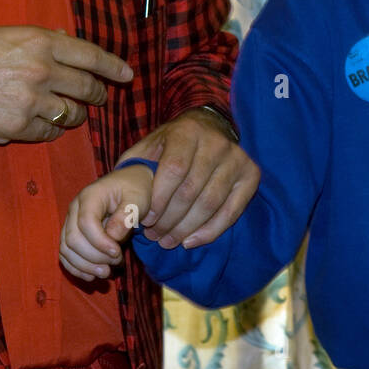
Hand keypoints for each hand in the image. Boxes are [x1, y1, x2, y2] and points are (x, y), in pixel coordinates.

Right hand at [0, 26, 132, 143]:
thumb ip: (36, 40)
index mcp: (38, 41)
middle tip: (97, 98)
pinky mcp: (16, 129)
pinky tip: (40, 125)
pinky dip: (49, 131)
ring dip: (73, 115)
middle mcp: (40, 70)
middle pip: (87, 88)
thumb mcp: (0, 34)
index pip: (91, 55)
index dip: (113, 66)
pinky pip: (47, 134)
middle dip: (96, 95)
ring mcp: (30, 102)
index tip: (126, 74)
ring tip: (67, 113)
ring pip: (70, 115)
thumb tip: (64, 41)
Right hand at [60, 163, 155, 281]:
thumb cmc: (135, 190)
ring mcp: (71, 222)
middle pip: (73, 239)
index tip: (118, 253)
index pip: (86, 223)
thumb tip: (113, 237)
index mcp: (90, 197)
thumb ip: (126, 215)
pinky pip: (65, 254)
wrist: (128, 185)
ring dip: (84, 266)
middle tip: (116, 263)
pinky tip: (91, 276)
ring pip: (66, 249)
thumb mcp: (138, 199)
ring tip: (106, 273)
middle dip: (94, 257)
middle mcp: (75, 209)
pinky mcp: (72, 234)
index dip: (100, 243)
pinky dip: (76, 268)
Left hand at [117, 108, 258, 248]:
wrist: (210, 126)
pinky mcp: (251, 175)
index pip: (173, 170)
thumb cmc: (173, 143)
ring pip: (210, 203)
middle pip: (191, 191)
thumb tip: (118, 195)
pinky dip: (211, 231)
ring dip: (187, 229)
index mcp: (186, 132)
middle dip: (170, 220)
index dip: (159, 199)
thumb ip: (134, 165)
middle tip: (154, 236)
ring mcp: (236, 158)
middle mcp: (215, 143)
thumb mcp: (150, 144)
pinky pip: (232, 211)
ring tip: (168, 241)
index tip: (145, 219)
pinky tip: (191, 241)